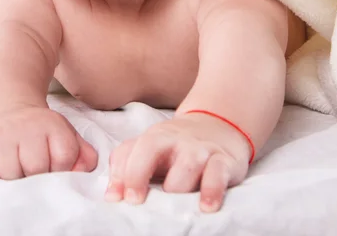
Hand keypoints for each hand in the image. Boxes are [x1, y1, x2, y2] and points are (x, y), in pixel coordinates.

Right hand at [0, 105, 97, 178]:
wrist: (5, 106)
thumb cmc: (38, 130)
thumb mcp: (64, 134)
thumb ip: (81, 154)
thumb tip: (84, 170)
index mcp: (52, 125)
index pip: (64, 160)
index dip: (60, 169)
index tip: (53, 164)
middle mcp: (26, 127)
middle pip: (36, 170)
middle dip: (36, 176)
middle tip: (32, 166)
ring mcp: (0, 135)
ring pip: (10, 176)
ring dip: (13, 178)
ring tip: (15, 163)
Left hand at [105, 113, 250, 212]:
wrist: (218, 126)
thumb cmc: (176, 146)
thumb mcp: (149, 148)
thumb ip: (126, 165)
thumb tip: (112, 195)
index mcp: (155, 137)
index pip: (134, 150)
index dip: (125, 173)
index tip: (119, 198)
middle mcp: (177, 140)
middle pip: (153, 148)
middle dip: (141, 174)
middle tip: (137, 202)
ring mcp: (201, 149)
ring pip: (187, 163)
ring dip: (177, 186)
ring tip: (171, 209)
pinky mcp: (225, 161)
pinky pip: (218, 173)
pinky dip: (212, 190)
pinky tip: (206, 207)